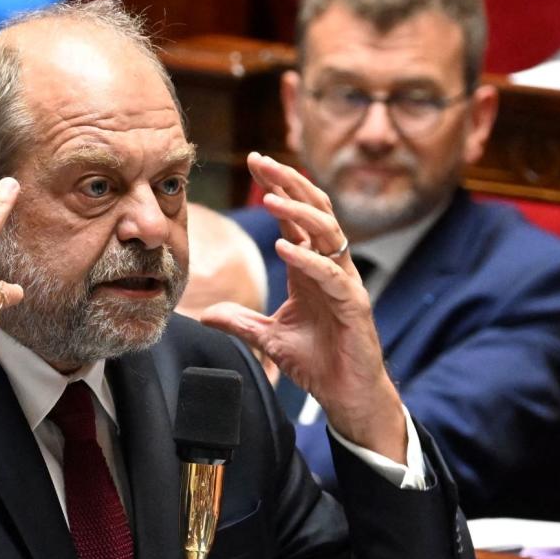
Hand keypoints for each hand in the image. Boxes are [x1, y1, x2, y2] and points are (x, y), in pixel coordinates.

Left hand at [200, 152, 405, 460]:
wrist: (346, 396)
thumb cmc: (317, 362)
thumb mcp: (268, 338)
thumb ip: (240, 322)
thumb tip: (205, 314)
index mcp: (310, 268)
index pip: (294, 218)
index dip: (277, 188)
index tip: (254, 163)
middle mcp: (330, 268)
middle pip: (314, 211)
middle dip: (288, 184)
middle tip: (261, 162)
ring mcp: (345, 284)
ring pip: (328, 234)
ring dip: (298, 213)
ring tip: (270, 198)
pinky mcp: (354, 305)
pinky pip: (332, 275)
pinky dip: (308, 259)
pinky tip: (285, 246)